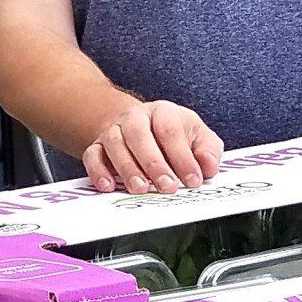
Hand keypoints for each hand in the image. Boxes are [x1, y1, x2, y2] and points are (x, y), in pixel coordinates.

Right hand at [83, 100, 223, 194]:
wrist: (137, 124)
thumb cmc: (171, 134)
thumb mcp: (197, 135)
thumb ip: (208, 150)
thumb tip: (209, 166)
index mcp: (162, 112)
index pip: (170, 130)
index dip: (182, 156)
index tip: (192, 180)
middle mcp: (135, 118)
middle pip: (139, 135)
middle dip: (154, 164)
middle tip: (167, 187)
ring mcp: (114, 131)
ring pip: (115, 145)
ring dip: (127, 169)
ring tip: (140, 189)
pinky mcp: (97, 146)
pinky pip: (92, 156)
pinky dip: (98, 171)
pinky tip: (109, 186)